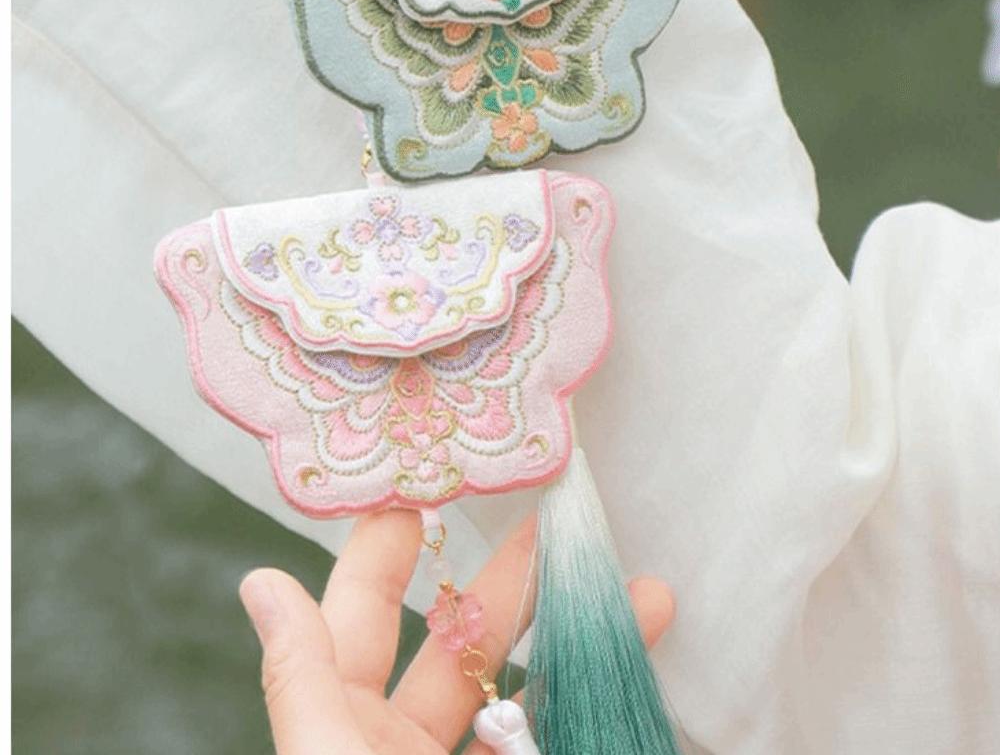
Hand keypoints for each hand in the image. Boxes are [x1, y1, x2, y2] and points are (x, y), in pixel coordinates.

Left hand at [239, 511, 673, 754]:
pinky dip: (600, 697)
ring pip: (526, 689)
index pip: (365, 617)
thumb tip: (259, 581)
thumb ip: (304, 685)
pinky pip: (558, 732)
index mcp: (347, 736)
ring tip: (643, 592)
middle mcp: (405, 754)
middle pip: (459, 642)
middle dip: (509, 579)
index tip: (429, 479)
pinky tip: (638, 665)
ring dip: (580, 638)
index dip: (387, 547)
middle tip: (556, 521)